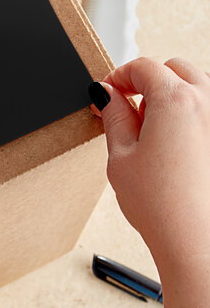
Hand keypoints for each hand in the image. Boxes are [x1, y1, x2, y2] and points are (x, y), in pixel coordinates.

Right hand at [91, 57, 209, 272]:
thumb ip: (114, 115)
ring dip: (170, 96)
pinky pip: (207, 110)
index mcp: (176, 100)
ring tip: (151, 131)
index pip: (143, 67)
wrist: (196, 241)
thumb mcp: (120, 155)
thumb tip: (107, 94)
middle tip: (126, 109)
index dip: (118, 76)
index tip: (108, 92)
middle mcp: (208, 102)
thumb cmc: (161, 205)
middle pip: (173, 69)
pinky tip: (174, 143)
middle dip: (146, 82)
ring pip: (195, 86)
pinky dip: (190, 115)